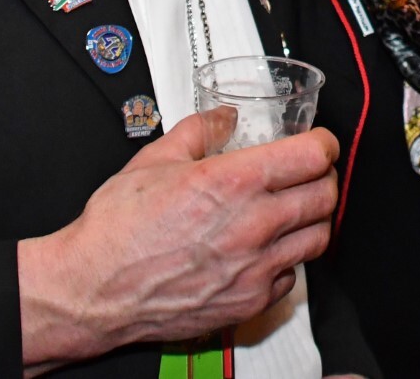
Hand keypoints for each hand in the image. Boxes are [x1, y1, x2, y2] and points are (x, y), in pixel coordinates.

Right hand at [16, 112, 339, 365]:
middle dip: (323, 177)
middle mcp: (252, 226)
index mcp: (233, 183)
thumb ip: (200, 130)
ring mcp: (254, 268)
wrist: (95, 289)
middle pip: (324, 196)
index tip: (318, 143)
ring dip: (313, 219)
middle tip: (310, 173)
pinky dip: (287, 260)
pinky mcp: (249, 302)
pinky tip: (266, 250)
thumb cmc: (118, 229)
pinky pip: (290, 277)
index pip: (311, 156)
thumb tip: (223, 117)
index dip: (322, 143)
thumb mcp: (155, 159)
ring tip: (295, 210)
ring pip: (318, 238)